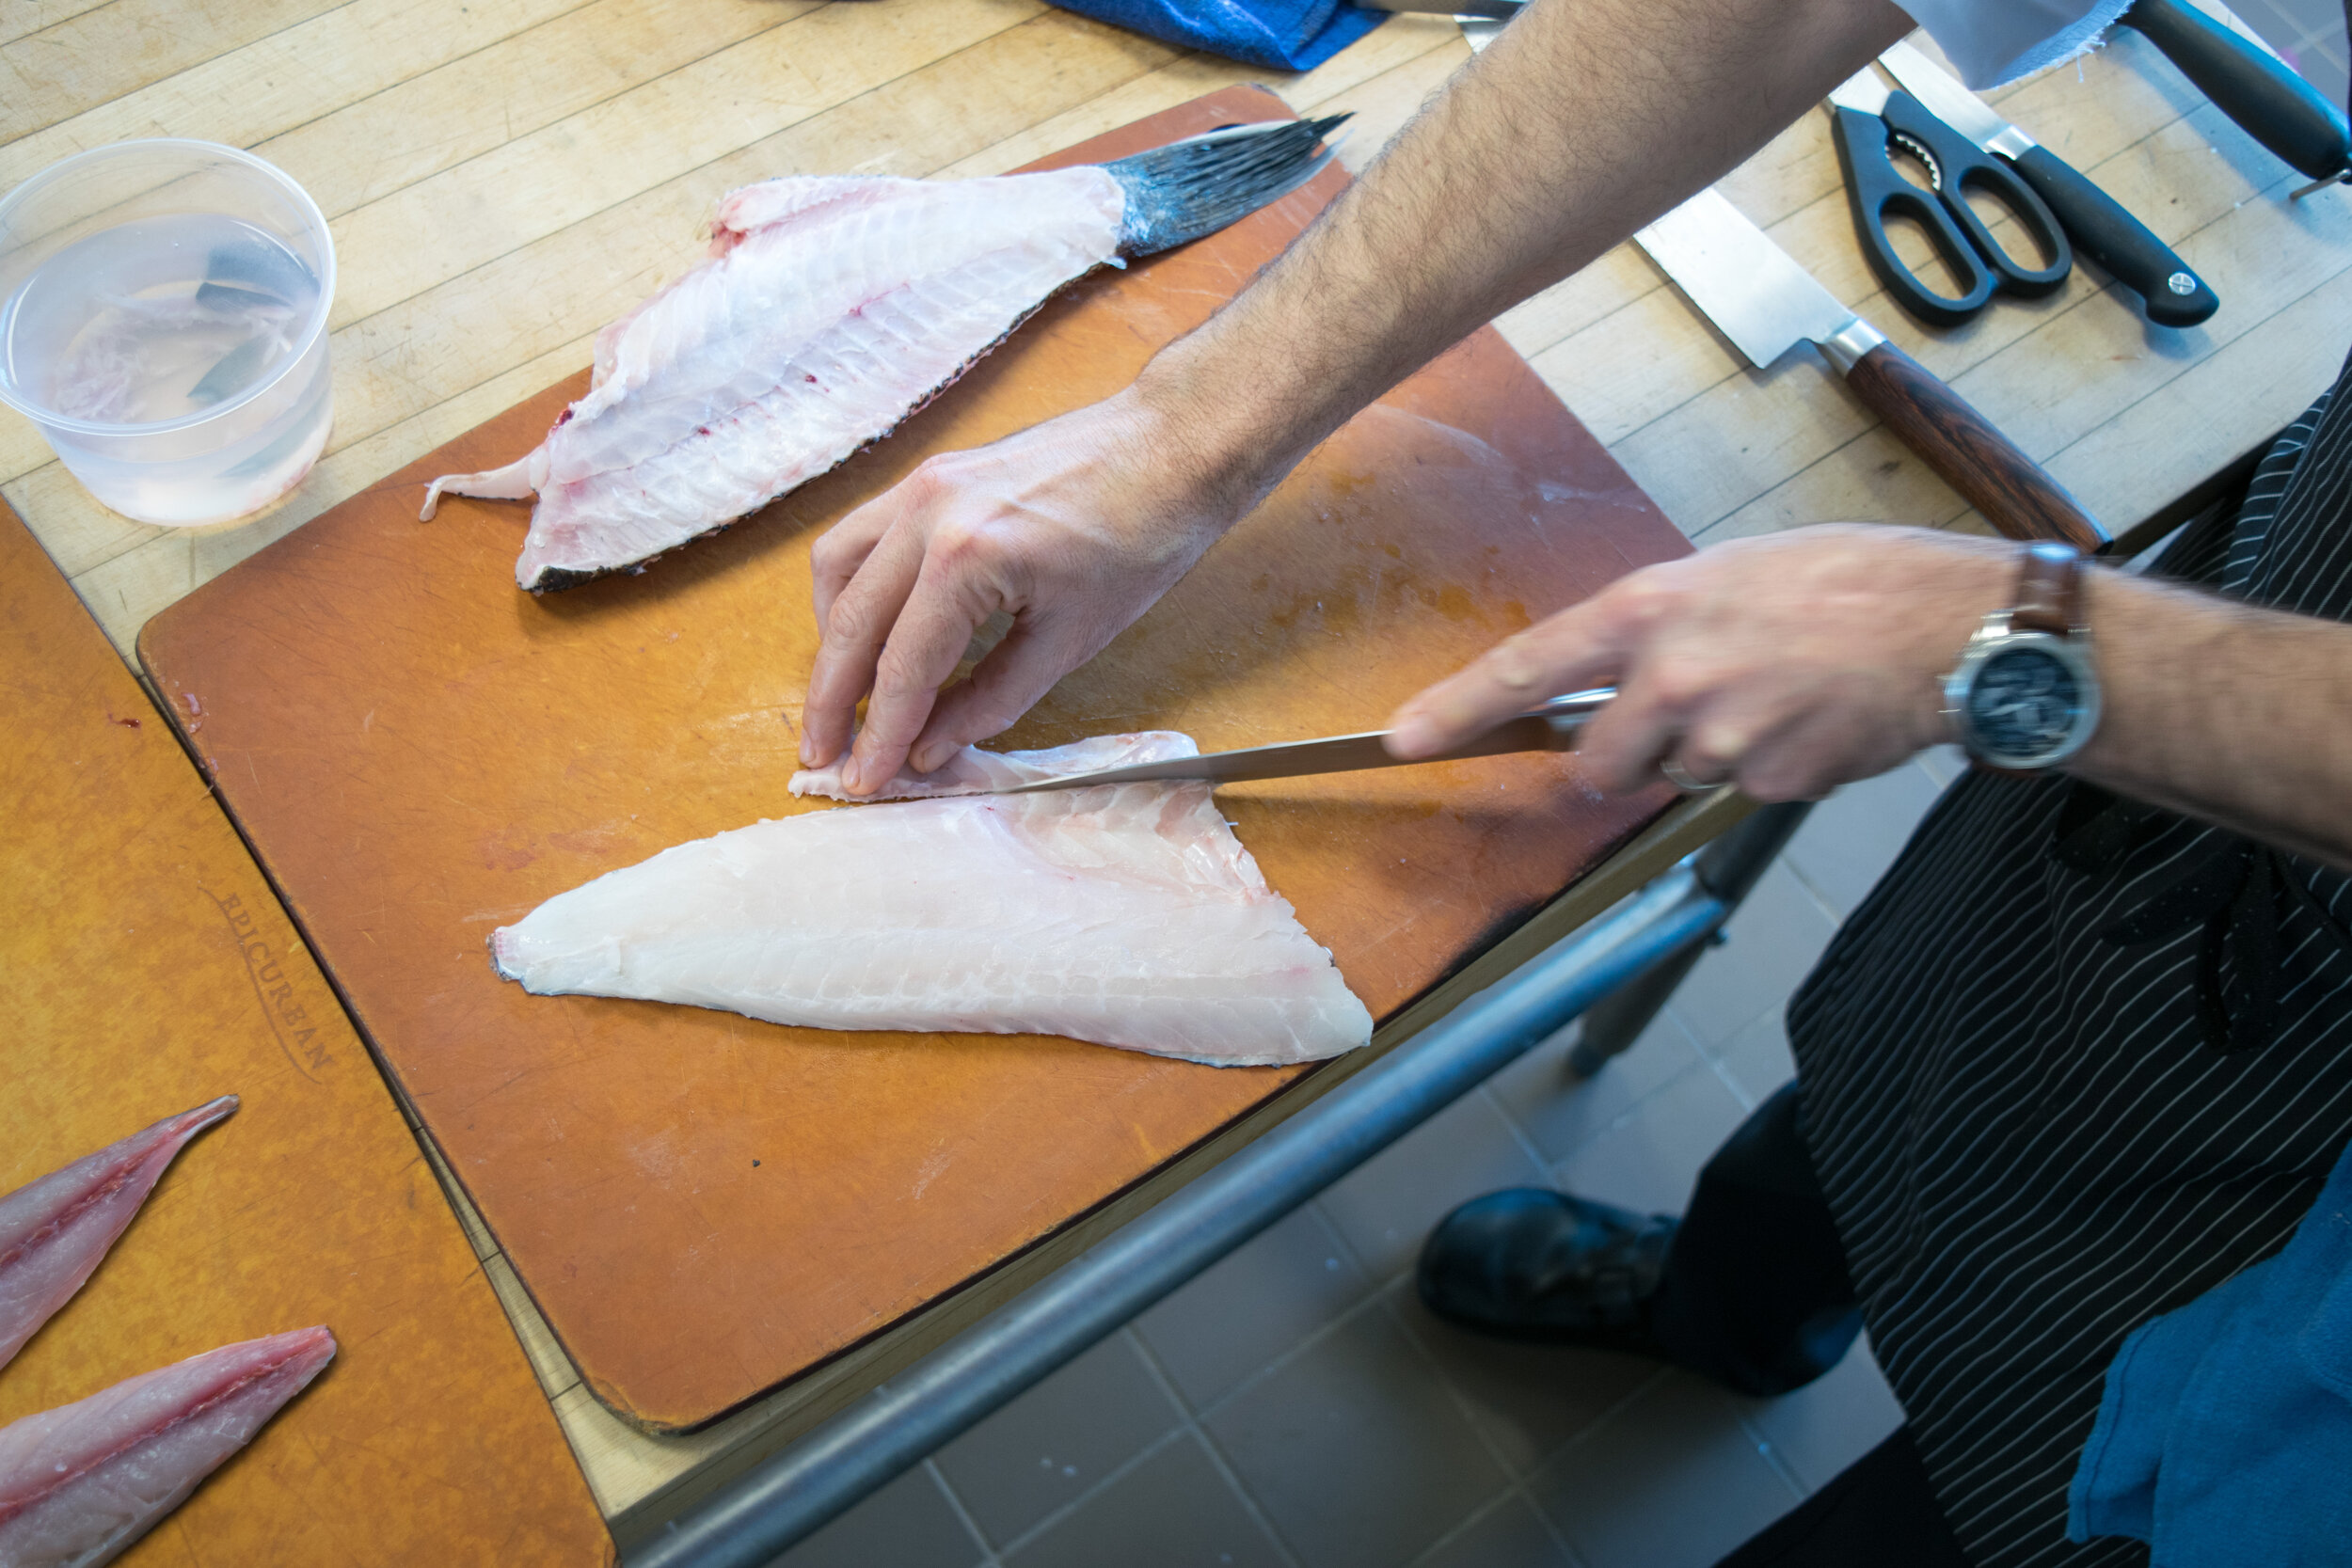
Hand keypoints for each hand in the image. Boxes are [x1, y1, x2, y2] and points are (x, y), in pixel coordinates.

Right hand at [799, 387, 1251, 794]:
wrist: (1170, 446)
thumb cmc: (1141, 538)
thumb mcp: (1070, 641)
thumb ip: (989, 701)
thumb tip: (928, 748)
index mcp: (966, 557)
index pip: (902, 667)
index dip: (879, 734)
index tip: (861, 779)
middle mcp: (928, 513)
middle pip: (850, 623)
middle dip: (832, 700)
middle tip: (823, 756)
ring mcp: (922, 485)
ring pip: (837, 571)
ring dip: (831, 640)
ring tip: (844, 697)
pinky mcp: (929, 475)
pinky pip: (862, 536)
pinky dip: (851, 588)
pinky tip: (870, 628)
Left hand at [1385, 525, 2014, 799]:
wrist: (1948, 625)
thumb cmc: (1845, 582)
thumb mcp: (1728, 575)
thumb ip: (1658, 629)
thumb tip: (1608, 678)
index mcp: (1652, 610)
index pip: (1529, 667)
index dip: (1459, 708)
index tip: (1403, 738)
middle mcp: (1672, 676)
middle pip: (1601, 764)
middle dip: (1631, 756)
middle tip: (1695, 711)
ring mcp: (1721, 734)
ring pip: (1677, 777)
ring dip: (1712, 753)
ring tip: (1776, 696)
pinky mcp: (1770, 780)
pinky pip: (1742, 791)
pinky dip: (1771, 767)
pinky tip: (1812, 721)